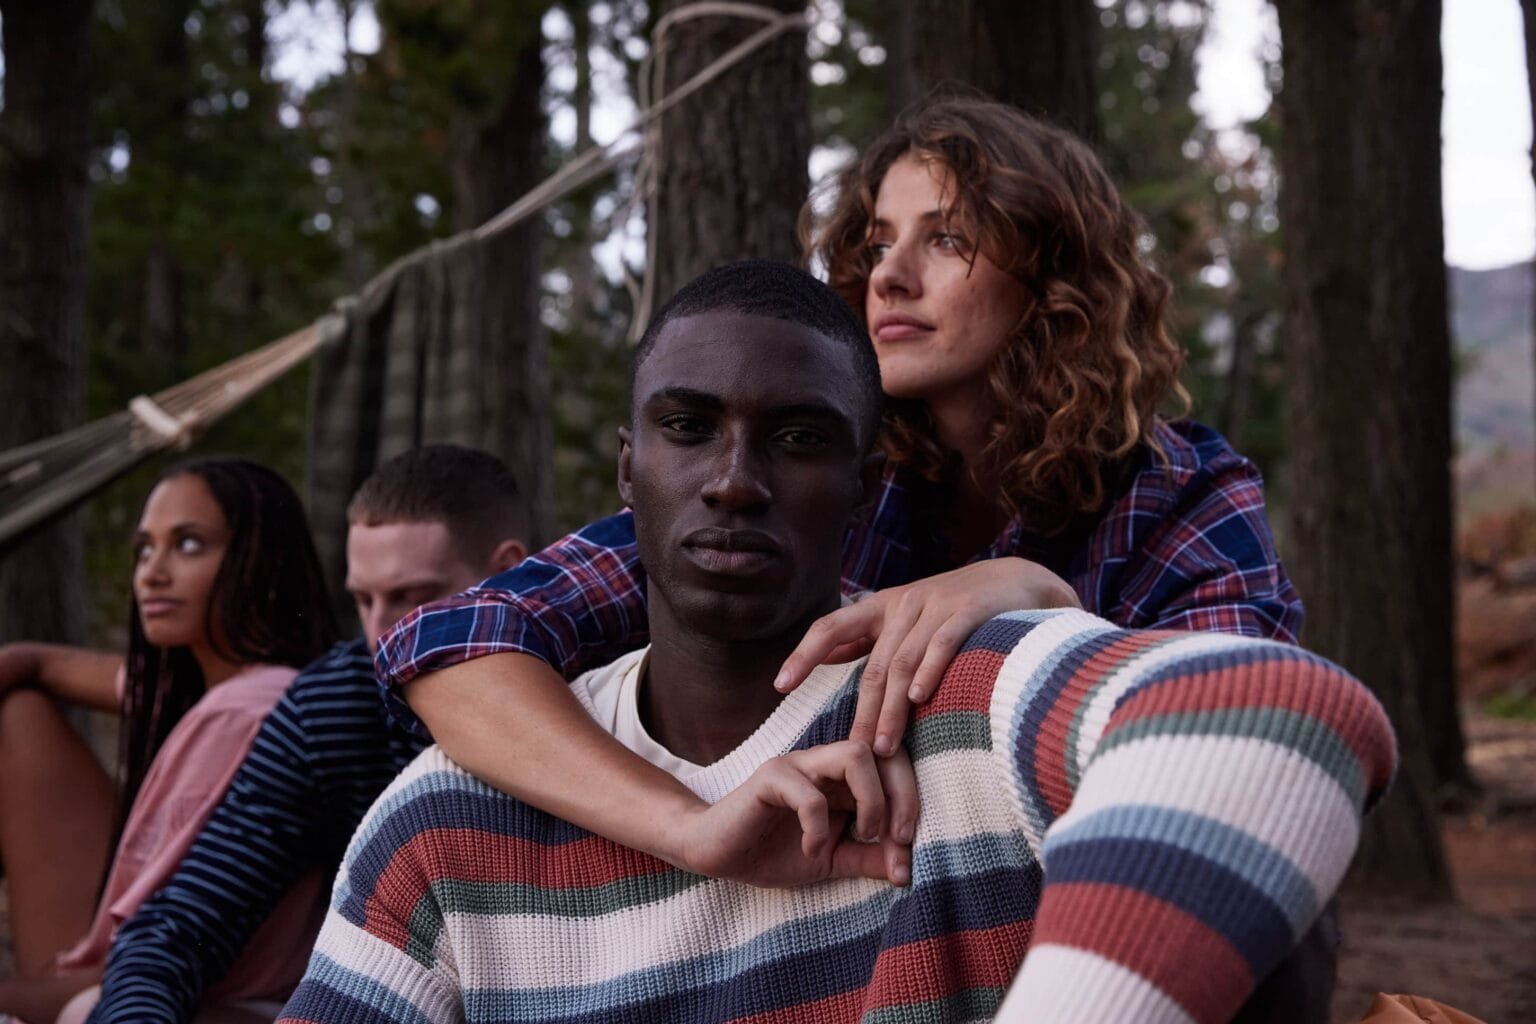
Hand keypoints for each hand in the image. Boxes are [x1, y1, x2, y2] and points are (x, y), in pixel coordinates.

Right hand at [674, 740, 917, 888]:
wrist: (716, 854)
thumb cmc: (772, 852)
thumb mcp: (831, 861)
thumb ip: (868, 860)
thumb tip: (908, 871)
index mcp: (844, 778)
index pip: (894, 766)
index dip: (910, 800)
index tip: (906, 846)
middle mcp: (825, 762)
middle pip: (883, 752)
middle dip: (902, 795)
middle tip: (896, 838)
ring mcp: (798, 765)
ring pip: (854, 754)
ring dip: (870, 799)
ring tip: (862, 834)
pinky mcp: (770, 778)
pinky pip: (809, 793)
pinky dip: (818, 827)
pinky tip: (810, 850)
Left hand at [773, 558, 1079, 754]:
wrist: (1017, 580)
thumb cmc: (955, 608)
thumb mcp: (906, 615)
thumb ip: (869, 637)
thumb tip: (827, 657)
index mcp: (882, 606)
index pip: (831, 628)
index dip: (803, 654)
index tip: (779, 686)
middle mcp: (904, 604)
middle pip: (874, 664)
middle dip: (863, 710)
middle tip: (854, 750)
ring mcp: (936, 606)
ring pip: (904, 662)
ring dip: (892, 708)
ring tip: (884, 747)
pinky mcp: (970, 611)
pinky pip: (944, 644)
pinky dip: (931, 671)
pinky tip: (920, 699)